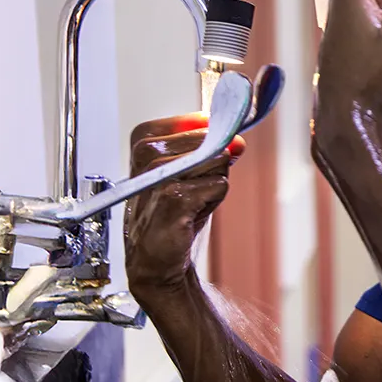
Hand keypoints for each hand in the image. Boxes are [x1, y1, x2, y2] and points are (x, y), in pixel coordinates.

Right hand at [124, 113, 244, 302]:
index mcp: (145, 142)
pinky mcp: (172, 198)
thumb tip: (236, 141)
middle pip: (209, 140)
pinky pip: (217, 185)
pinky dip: (214, 198)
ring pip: (215, 161)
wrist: (157, 259)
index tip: (207, 152)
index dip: (209, 138)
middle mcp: (147, 155)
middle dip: (213, 165)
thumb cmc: (170, 214)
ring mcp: (158, 175)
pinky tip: (195, 213)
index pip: (196, 121)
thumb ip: (211, 150)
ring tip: (192, 202)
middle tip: (194, 189)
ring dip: (212, 184)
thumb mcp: (190, 173)